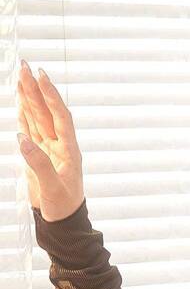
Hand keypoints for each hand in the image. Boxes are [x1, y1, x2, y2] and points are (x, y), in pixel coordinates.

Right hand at [16, 60, 84, 221]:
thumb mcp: (53, 189)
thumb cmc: (63, 207)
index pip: (60, 117)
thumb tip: (22, 140)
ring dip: (30, 97)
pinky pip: (30, 129)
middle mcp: (60, 145)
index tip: (41, 77)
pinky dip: (25, 113)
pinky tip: (21, 100)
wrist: (62, 222)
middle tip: (26, 66)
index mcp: (69, 151)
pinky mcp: (38, 154)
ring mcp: (49, 148)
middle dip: (36, 89)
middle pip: (47, 112)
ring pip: (37, 117)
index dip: (51, 97)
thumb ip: (38, 164)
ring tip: (21, 75)